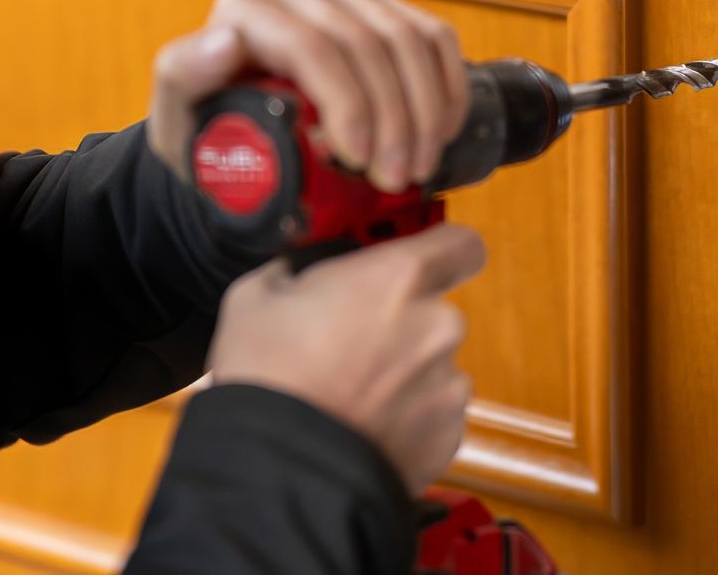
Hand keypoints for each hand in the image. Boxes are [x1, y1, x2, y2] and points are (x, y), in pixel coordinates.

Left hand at [147, 0, 471, 191]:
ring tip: (417, 168)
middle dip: (392, 120)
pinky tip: (440, 131)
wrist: (238, 146)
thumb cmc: (207, 137)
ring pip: (405, 41)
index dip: (348, 104)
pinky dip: (445, 88)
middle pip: (365, 45)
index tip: (359, 161)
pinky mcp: (382, 11)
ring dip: (423, 111)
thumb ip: (186, 76)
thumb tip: (225, 39)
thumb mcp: (178, 121)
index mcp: (243, 10)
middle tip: (396, 179)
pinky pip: (431, 36)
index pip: (312, 46)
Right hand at [207, 223, 486, 495]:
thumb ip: (295, 272)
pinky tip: (363, 428)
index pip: (461, 244)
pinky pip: (433, 414)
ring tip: (352, 397)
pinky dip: (407, 418)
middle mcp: (438, 325)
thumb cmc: (267, 375)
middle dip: (402, 322)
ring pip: (434, 365)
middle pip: (437, 311)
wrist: (282, 472)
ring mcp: (449, 385)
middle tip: (350, 343)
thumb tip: (296, 274)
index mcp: (399, 278)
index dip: (442, 252)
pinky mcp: (450, 437)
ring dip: (403, 373)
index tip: (415, 265)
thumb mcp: (256, 296)